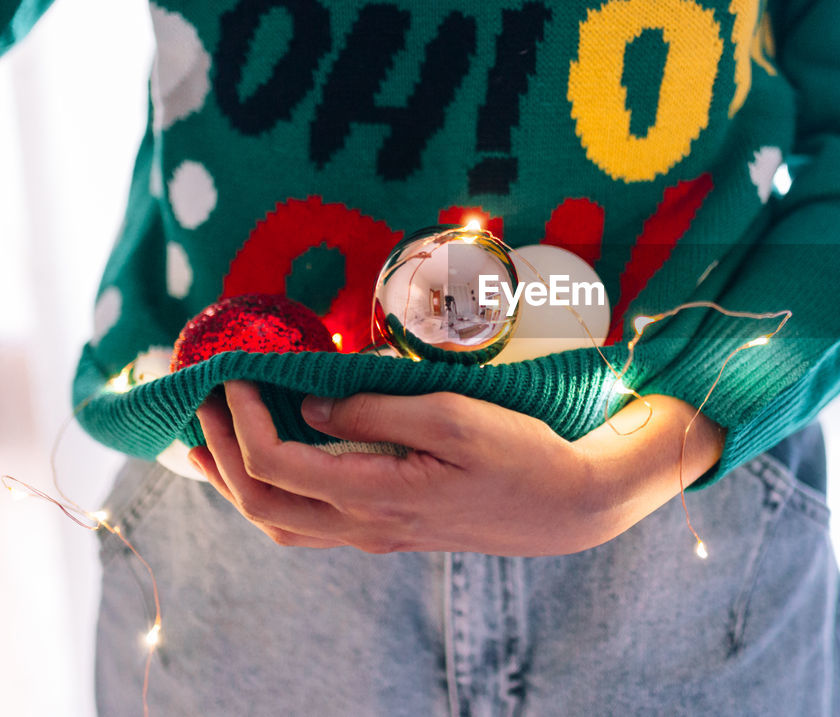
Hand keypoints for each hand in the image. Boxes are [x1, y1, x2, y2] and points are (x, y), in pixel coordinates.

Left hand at [190, 381, 724, 555]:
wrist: (570, 504)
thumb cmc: (521, 453)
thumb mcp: (453, 416)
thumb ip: (376, 410)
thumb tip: (311, 402)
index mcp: (376, 496)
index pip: (275, 466)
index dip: (241, 420)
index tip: (234, 371)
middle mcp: (366, 526)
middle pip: (260, 505)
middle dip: (218, 453)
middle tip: (203, 400)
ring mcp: (377, 533)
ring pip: (280, 522)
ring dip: (236, 480)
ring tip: (213, 438)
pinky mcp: (392, 527)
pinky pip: (310, 521)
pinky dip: (274, 488)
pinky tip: (277, 458)